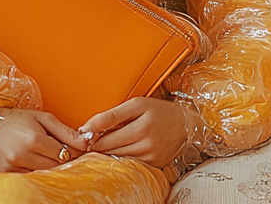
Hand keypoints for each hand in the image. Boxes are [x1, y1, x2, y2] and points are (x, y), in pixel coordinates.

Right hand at [0, 107, 85, 171]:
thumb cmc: (18, 119)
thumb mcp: (44, 118)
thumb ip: (66, 132)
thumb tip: (87, 142)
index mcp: (34, 139)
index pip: (64, 154)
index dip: (72, 151)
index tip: (74, 148)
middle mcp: (22, 155)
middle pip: (55, 166)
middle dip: (62, 159)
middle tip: (61, 151)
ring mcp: (13, 166)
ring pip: (43, 173)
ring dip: (49, 166)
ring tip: (46, 154)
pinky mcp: (6, 173)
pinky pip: (29, 177)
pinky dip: (36, 170)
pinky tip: (35, 160)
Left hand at [78, 97, 194, 166]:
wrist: (186, 125)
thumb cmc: (159, 111)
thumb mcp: (136, 104)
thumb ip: (110, 115)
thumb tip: (86, 128)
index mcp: (142, 126)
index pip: (106, 137)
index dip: (91, 137)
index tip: (84, 135)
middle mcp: (147, 144)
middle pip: (110, 150)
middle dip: (97, 145)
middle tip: (90, 140)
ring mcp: (151, 157)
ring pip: (117, 159)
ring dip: (107, 153)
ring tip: (107, 143)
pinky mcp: (153, 166)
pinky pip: (129, 165)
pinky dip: (121, 158)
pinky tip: (121, 150)